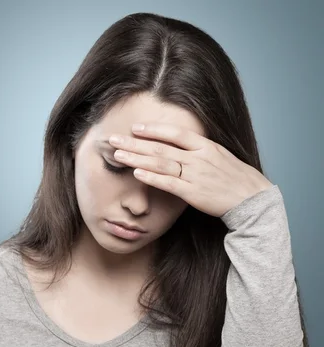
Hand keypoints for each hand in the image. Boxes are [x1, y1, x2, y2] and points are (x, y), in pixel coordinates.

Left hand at [108, 123, 273, 217]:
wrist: (253, 200)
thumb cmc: (235, 178)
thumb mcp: (219, 156)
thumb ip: (198, 149)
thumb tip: (177, 143)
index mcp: (206, 146)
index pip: (175, 133)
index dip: (153, 129)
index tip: (135, 127)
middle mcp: (199, 158)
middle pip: (161, 147)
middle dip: (134, 143)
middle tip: (113, 139)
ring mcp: (196, 175)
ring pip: (160, 163)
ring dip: (137, 158)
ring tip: (117, 154)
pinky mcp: (193, 193)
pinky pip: (168, 183)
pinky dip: (152, 177)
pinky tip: (137, 172)